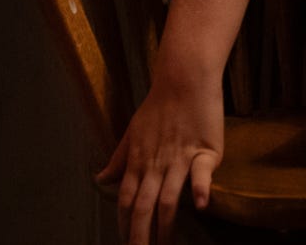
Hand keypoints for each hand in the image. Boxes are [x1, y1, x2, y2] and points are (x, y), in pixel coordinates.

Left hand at [98, 68, 223, 244]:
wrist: (184, 78)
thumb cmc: (159, 105)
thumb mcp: (132, 132)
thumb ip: (119, 159)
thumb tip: (100, 179)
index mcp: (138, 161)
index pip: (127, 199)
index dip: (125, 223)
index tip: (125, 242)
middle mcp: (156, 164)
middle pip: (144, 205)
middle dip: (140, 234)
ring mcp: (180, 159)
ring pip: (169, 197)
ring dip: (165, 225)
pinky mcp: (205, 151)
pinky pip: (201, 173)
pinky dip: (201, 189)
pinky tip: (201, 206)